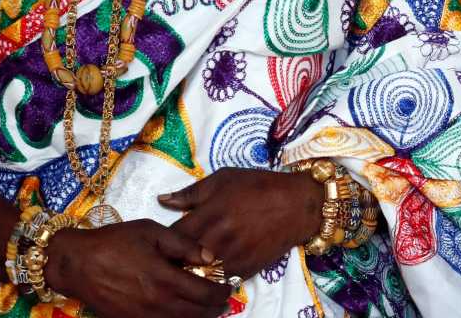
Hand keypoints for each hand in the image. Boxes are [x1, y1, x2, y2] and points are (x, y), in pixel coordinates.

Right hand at [45, 219, 230, 317]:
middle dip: (215, 309)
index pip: (205, 294)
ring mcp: (142, 316)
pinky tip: (180, 313)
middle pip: (197, 314)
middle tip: (222, 301)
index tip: (227, 288)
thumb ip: (184, 245)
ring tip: (206, 309)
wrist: (77, 263)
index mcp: (165, 279)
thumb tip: (211, 258)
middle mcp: (157, 302)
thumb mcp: (152, 232)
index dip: (221, 293)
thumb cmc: (115, 242)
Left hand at [160, 167, 323, 278]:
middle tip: (173, 255)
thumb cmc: (259, 186)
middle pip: (181, 259)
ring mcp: (231, 256)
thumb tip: (161, 200)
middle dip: (174, 258)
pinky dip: (213, 277)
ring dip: (192, 270)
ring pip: (198, 274)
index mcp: (208, 213)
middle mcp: (217, 237)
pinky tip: (213, 269)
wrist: (298, 205)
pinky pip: (219, 281)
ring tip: (191, 265)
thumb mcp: (224, 178)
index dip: (164, 239)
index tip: (165, 239)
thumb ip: (191, 192)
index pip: (171, 235)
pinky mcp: (245, 269)